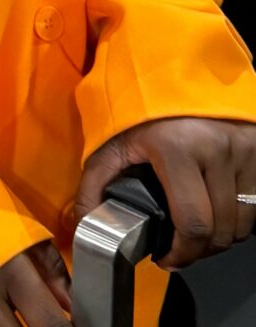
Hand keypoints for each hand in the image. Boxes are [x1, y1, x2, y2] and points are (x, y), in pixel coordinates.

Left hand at [72, 116, 255, 268]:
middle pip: (222, 229)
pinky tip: (217, 209)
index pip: (193, 223)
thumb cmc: (141, 107)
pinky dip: (240, 215)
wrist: (172, 68)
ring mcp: (244, 147)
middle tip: (181, 248)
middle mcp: (218, 148)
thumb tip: (86, 223)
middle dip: (201, 250)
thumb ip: (95, 183)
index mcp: (178, 148)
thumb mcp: (112, 141)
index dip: (183, 253)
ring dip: (223, 234)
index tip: (167, 258)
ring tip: (198, 229)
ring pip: (244, 220)